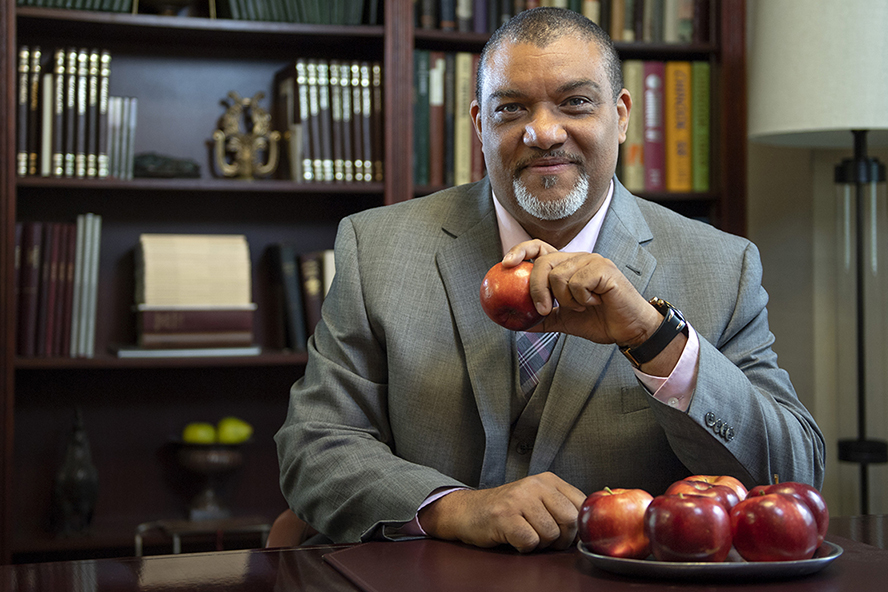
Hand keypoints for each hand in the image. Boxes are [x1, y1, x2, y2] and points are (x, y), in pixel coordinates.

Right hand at [418, 472, 585, 552]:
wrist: (468, 511)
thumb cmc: (507, 510)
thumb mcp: (538, 499)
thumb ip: (562, 506)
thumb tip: (589, 527)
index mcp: (548, 480)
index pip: (581, 504)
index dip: (578, 526)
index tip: (567, 533)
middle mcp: (535, 485)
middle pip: (570, 520)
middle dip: (561, 538)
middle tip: (545, 537)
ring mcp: (519, 499)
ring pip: (551, 534)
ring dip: (540, 543)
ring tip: (526, 534)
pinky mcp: (505, 516)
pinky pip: (530, 542)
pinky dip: (524, 547)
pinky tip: (514, 538)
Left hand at [502, 240, 660, 347]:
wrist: (628, 330)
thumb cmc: (599, 321)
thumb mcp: (563, 320)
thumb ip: (542, 318)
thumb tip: (517, 323)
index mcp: (566, 266)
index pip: (539, 248)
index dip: (520, 251)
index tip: (505, 265)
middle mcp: (577, 258)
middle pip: (543, 263)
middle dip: (537, 289)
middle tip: (542, 310)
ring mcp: (591, 260)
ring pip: (559, 276)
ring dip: (566, 300)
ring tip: (583, 306)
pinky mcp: (604, 269)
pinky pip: (578, 283)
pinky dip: (582, 299)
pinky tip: (596, 302)